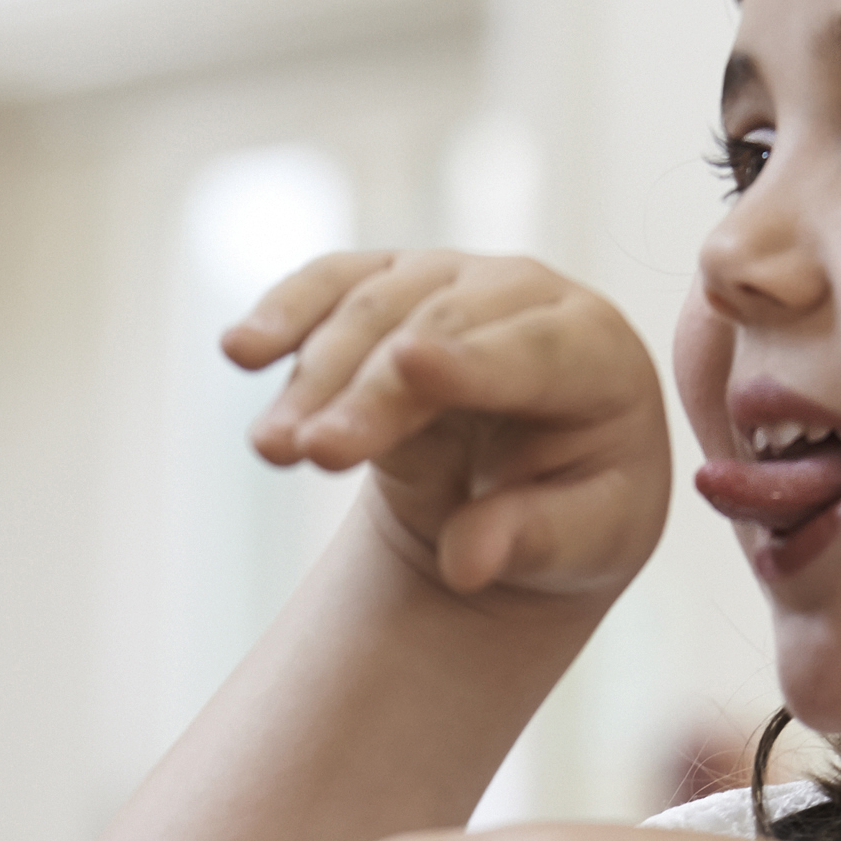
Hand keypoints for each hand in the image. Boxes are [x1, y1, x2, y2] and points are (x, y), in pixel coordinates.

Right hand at [225, 251, 670, 603]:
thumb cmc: (574, 510)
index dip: (471, 360)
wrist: (530, 479)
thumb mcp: (581, 544)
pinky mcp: (391, 285)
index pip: (534, 351)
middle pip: (437, 326)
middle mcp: (529, 295)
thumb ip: (532, 542)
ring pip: (373, 302)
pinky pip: (332, 283)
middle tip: (309, 454)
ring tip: (272, 448)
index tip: (409, 363)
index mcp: (599, 354)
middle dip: (368, 388)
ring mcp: (454, 279)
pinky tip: (240, 349)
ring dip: (314, 373)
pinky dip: (286, 312)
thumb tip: (468, 562)